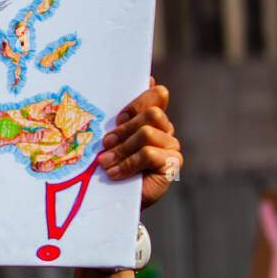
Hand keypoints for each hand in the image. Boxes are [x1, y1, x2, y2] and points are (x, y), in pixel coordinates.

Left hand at [98, 77, 180, 209]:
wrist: (112, 197)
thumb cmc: (109, 163)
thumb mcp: (111, 136)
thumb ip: (123, 114)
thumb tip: (148, 80)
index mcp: (151, 118)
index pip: (157, 95)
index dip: (137, 104)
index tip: (118, 118)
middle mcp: (165, 129)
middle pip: (152, 114)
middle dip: (124, 129)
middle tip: (105, 143)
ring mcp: (171, 147)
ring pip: (148, 134)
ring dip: (122, 149)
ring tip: (105, 162)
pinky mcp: (172, 165)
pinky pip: (149, 154)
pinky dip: (128, 164)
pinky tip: (115, 173)